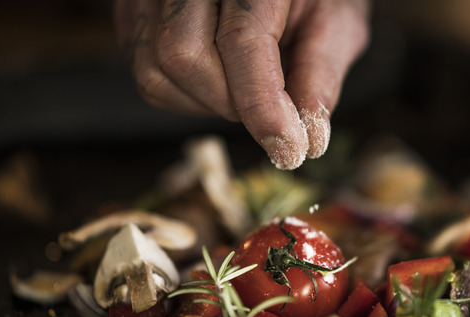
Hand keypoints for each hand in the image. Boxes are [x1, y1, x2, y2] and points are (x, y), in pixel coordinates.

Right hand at [115, 0, 370, 168]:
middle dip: (231, 103)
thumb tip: (309, 140)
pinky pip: (144, 69)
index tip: (289, 150)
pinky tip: (218, 76)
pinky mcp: (133, 10)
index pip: (241, 40)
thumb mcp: (336, 19)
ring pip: (154, 70)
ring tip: (244, 87)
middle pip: (183, 56)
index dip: (263, 106)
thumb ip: (321, 73)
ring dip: (205, 102)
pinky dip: (184, 92)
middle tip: (271, 106)